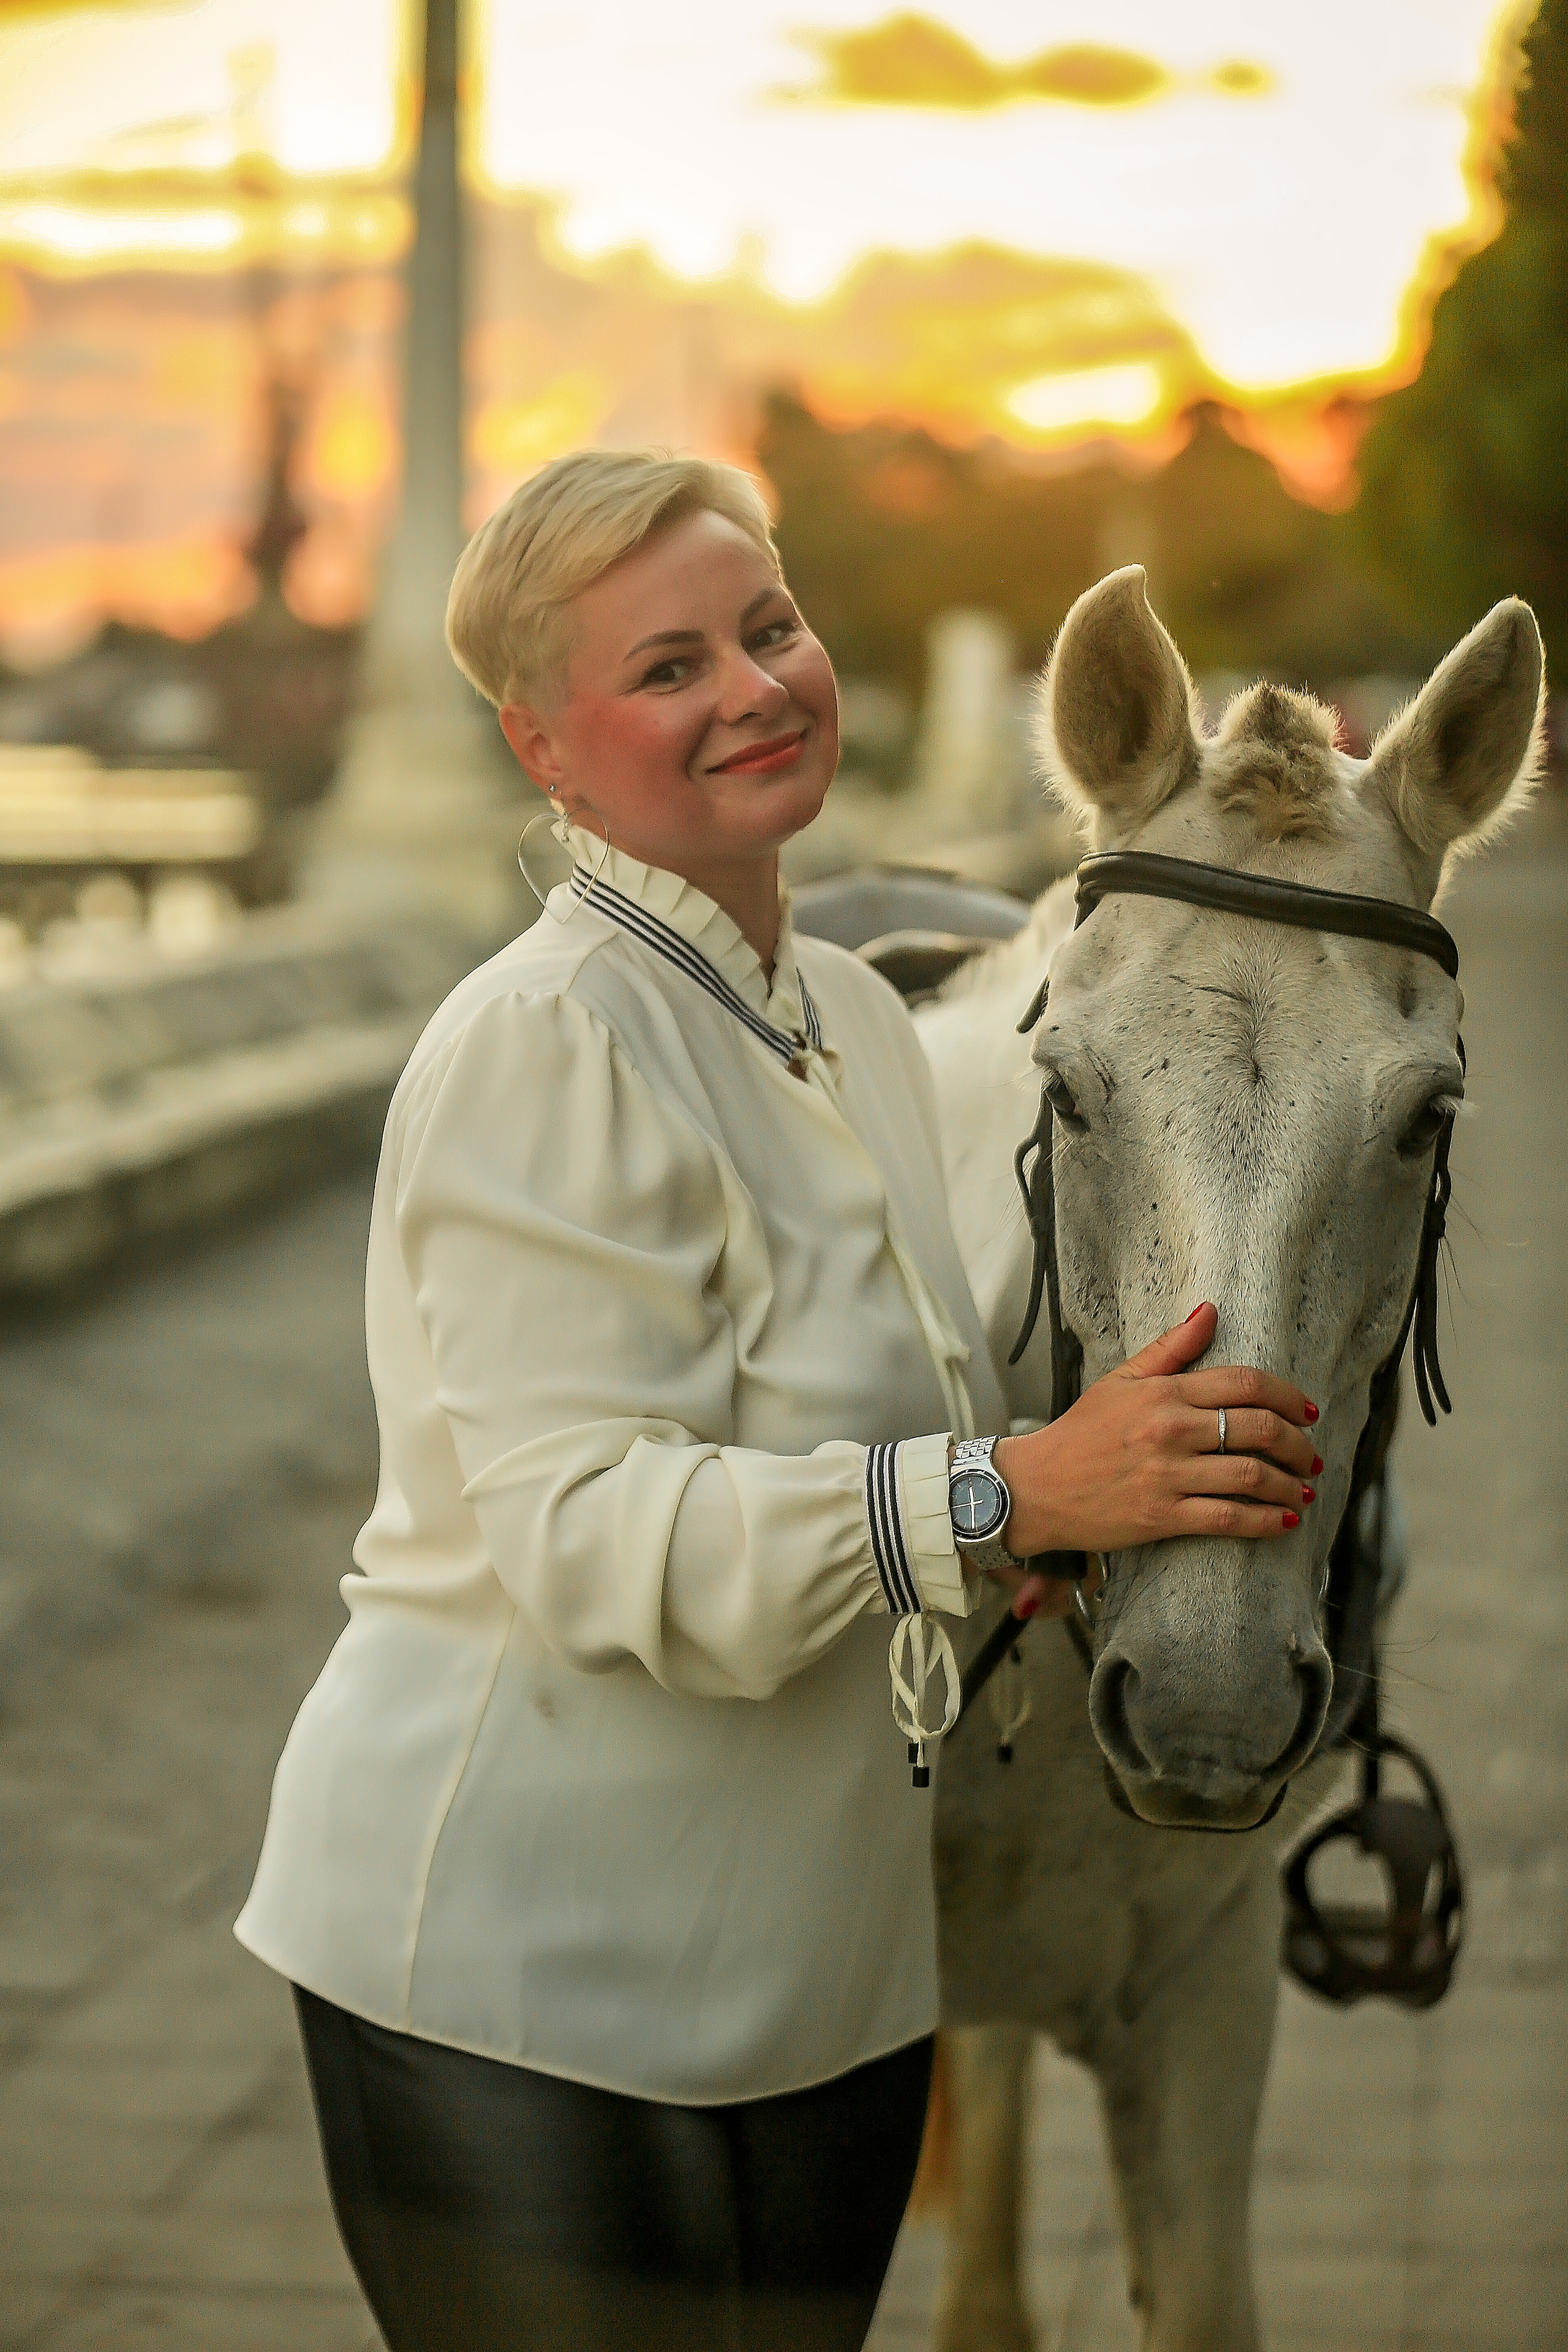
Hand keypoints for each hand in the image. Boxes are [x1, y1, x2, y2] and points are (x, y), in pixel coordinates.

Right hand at [991, 1303, 1320, 1576]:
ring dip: (1291, 1483)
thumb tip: (1210, 1310)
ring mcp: (1168, 1475)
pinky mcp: (1163, 1516)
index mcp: (1164, 1393)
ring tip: (1306, 1488)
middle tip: (1311, 1453)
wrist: (1035, 1487)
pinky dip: (1265, 1520)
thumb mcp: (1121, 1380)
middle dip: (1298, 1443)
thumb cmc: (1079, 1434)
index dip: (1287, 1397)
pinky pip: (1228, 1518)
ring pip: (1252, 1476)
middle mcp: (1171, 1430)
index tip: (1307, 1411)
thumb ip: (1170, 1348)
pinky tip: (1285, 1519)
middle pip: (1259, 1429)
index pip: (1244, 1384)